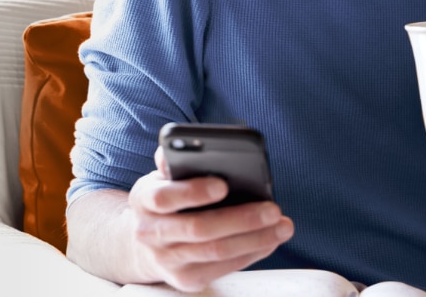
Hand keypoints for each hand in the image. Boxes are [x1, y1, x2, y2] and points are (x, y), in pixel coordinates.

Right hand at [125, 146, 294, 291]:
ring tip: (283, 226)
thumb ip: (175, 160)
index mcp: (143, 199)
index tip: (224, 185)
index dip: (193, 192)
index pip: (163, 197)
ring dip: (254, 239)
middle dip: (240, 219)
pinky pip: (223, 268)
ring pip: (215, 252)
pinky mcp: (185, 279)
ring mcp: (166, 261)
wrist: (144, 242)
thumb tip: (184, 145)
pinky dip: (251, 254)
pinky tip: (271, 240)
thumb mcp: (163, 175)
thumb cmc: (166, 197)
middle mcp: (150, 233)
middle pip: (199, 229)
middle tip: (273, 209)